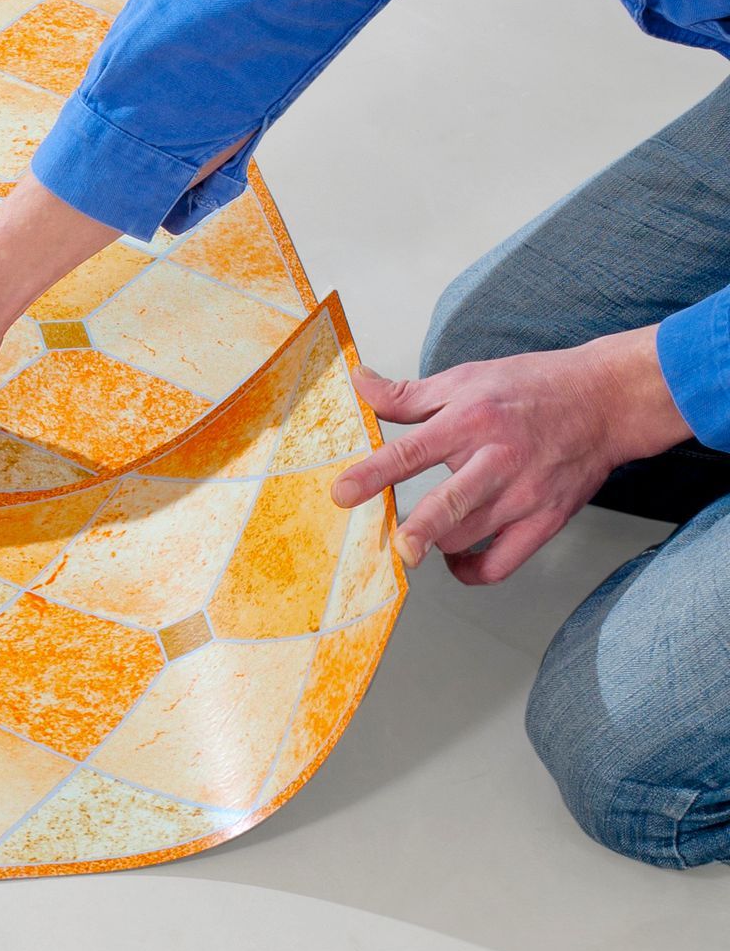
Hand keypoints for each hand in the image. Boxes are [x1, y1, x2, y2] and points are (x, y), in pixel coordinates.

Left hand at [332, 326, 690, 583]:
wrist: (608, 401)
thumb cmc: (535, 388)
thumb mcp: (468, 378)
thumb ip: (408, 395)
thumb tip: (360, 384)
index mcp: (473, 420)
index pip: (414, 450)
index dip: (374, 473)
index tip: (342, 493)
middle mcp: (498, 459)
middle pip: (452, 503)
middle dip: (421, 529)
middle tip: (398, 547)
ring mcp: (524, 494)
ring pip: (468, 536)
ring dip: (435, 544)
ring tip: (419, 538)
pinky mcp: (545, 520)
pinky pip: (501, 564)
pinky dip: (472, 571)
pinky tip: (455, 559)